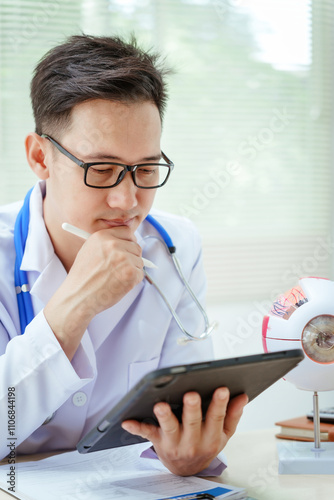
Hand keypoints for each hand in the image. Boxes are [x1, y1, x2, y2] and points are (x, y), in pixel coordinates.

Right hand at [44, 226, 143, 358]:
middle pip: (136, 246)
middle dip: (132, 256)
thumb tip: (126, 242)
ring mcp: (124, 259)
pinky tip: (119, 284)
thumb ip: (106, 243)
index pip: (127, 231)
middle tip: (121, 267)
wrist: (78, 297)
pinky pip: (140, 274)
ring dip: (132, 269)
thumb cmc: (82, 277)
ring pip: (140, 261)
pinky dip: (133, 280)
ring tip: (115, 277)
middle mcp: (114, 245)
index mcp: (102, 236)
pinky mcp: (131, 273)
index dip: (128, 241)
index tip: (127, 248)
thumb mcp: (88, 250)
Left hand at [121, 387, 247, 475]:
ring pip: (169, 428)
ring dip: (165, 417)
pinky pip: (146, 434)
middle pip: (192, 423)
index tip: (221, 389)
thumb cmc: (204, 445)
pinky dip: (136, 428)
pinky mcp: (158, 442)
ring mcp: (174, 443)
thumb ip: (233, 415)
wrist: (186, 471)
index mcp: (211, 437)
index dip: (219, 404)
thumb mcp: (223, 435)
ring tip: (161, 406)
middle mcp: (193, 442)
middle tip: (191, 394)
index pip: (216, 419)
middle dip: (192, 409)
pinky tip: (127, 421)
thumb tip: (242, 396)